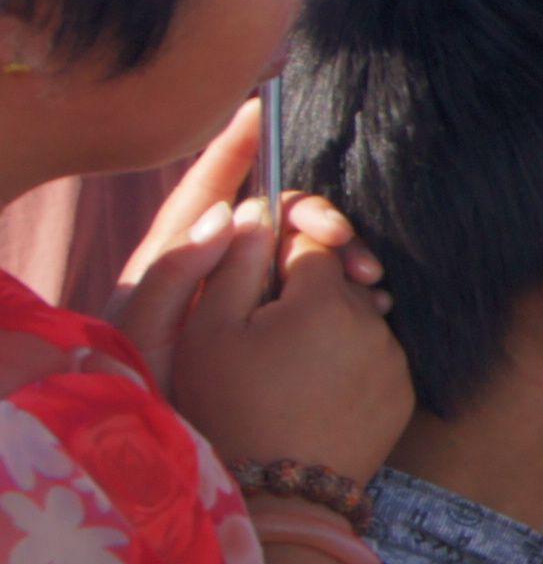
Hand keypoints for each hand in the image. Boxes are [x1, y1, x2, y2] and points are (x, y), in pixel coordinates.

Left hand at [111, 103, 381, 385]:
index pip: (210, 188)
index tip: (262, 107)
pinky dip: (350, 290)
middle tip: (347, 244)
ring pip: (307, 255)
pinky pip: (325, 295)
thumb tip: (228, 217)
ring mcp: (258, 304)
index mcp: (179, 262)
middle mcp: (222, 275)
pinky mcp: (288, 333)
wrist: (182, 457)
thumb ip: (175, 270)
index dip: (235, 147)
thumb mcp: (148, 328)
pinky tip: (373, 299)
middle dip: (316, 218)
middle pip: (274, 220)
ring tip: (372, 281)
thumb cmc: (151, 393)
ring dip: (342, 256)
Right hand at [165, 202, 413, 484]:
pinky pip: (374, 356)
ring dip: (327, 328)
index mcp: (325, 298)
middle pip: (338, 278)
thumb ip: (234, 260)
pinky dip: (347, 363)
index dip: (277, 252)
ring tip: (287, 368)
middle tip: (264, 332)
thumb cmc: (229, 407)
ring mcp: (394, 359)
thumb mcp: (208, 328)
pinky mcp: (403, 393)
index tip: (256, 280)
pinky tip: (314, 392)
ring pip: (357, 318)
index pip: (309, 238)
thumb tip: (257, 211)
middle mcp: (373, 322)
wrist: (277, 495)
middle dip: (304, 291)